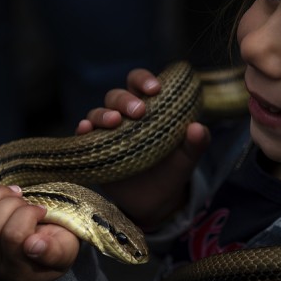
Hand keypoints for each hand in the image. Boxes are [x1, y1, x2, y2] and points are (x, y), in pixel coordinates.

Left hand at [0, 185, 79, 280]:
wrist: (35, 254)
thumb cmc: (54, 248)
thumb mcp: (66, 252)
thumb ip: (54, 252)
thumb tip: (33, 245)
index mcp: (16, 271)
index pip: (12, 236)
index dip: (28, 214)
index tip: (42, 210)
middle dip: (11, 203)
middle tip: (27, 202)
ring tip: (13, 195)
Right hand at [76, 68, 209, 230]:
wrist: (157, 201)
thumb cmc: (173, 170)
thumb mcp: (188, 157)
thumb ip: (197, 142)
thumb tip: (198, 127)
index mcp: (149, 108)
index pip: (140, 83)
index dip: (144, 80)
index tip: (155, 89)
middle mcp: (125, 116)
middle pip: (116, 96)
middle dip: (125, 100)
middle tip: (139, 111)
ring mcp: (107, 133)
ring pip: (98, 112)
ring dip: (104, 114)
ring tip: (115, 122)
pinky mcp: (95, 150)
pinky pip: (84, 136)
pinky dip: (82, 129)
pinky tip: (85, 130)